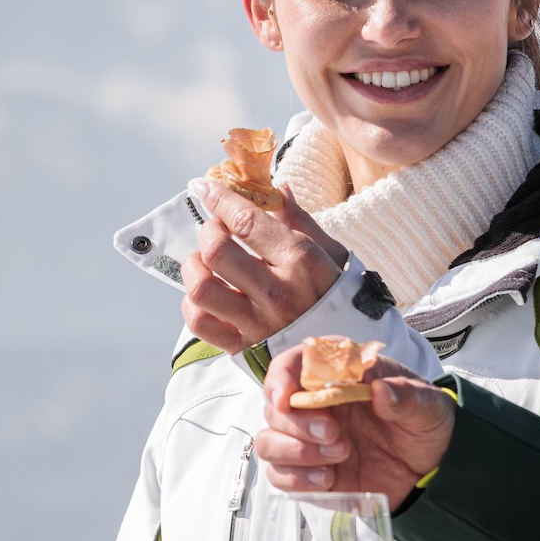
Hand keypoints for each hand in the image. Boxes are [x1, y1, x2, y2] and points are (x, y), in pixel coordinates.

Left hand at [180, 179, 347, 352]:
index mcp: (301, 262)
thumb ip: (299, 220)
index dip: (219, 198)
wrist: (347, 354)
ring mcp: (258, 323)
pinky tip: (207, 292)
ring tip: (205, 261)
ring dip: (194, 266)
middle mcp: (277, 293)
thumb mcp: (331, 253)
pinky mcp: (242, 348)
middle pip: (216, 251)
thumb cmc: (339, 297)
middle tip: (217, 229)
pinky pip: (199, 323)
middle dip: (209, 230)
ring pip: (200, 287)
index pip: (246, 221)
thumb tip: (277, 188)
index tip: (204, 186)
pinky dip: (192, 303)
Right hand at [255, 345, 455, 503]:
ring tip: (339, 456)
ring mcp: (309, 441)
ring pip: (269, 443)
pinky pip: (281, 477)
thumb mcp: (427, 405)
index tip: (286, 398)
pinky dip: (297, 480)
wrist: (435, 468)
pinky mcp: (311, 473)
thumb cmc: (425, 423)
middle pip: (274, 408)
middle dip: (296, 424)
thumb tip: (380, 390)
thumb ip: (406, 396)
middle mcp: (315, 405)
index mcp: (338, 375)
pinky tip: (329, 478)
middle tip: (334, 434)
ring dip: (294, 451)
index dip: (279, 378)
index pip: (291, 365)